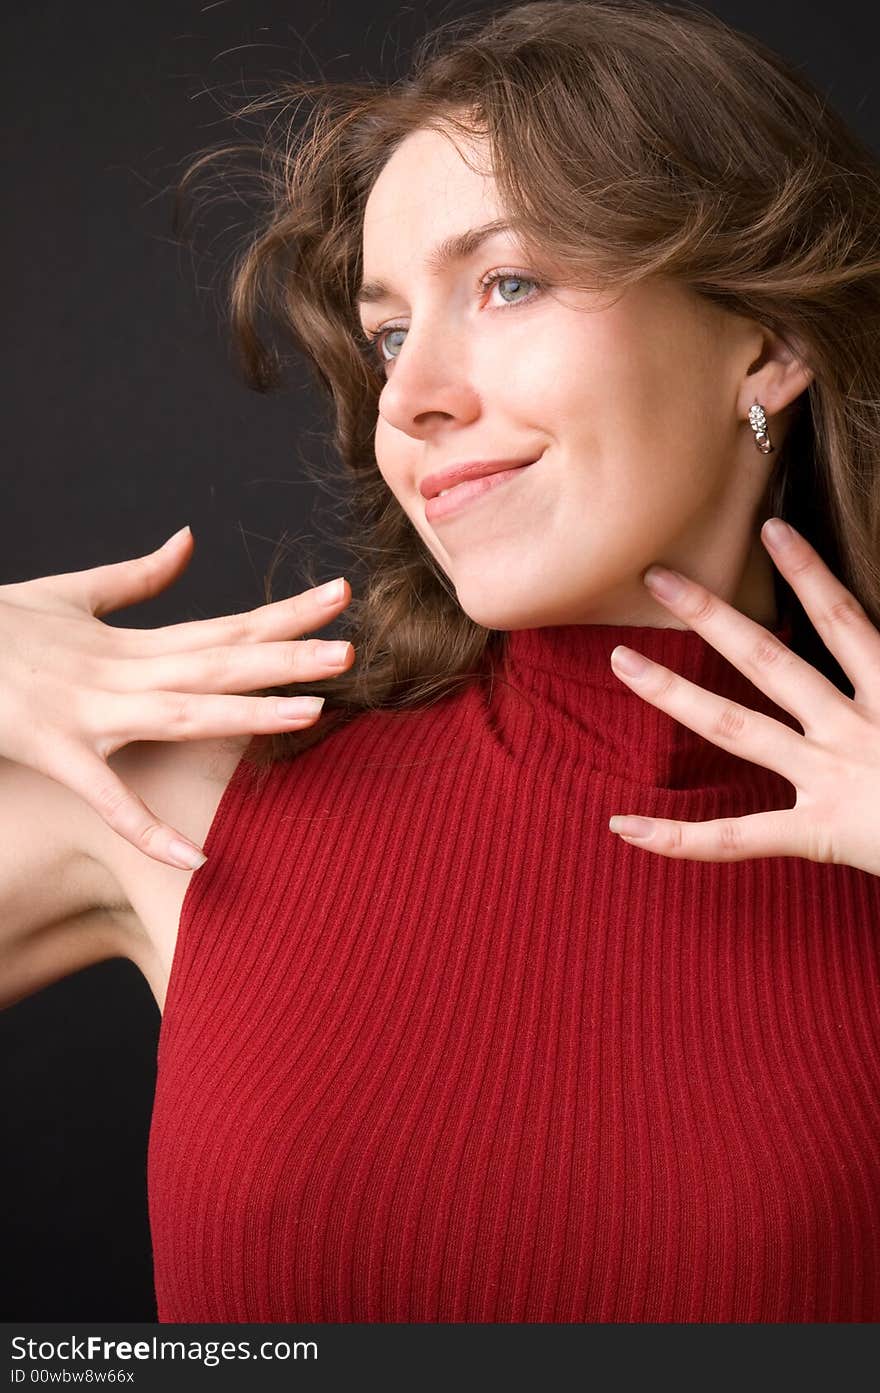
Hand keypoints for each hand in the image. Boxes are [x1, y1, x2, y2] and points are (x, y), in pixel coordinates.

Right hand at [0, 527, 352, 869]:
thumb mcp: (71, 592)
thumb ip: (138, 576)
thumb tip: (188, 541)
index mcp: (131, 642)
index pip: (224, 626)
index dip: (283, 615)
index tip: (339, 598)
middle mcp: (121, 673)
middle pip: (218, 664)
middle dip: (285, 659)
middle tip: (350, 651)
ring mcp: (90, 711)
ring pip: (182, 714)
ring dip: (247, 714)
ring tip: (312, 712)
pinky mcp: (53, 749)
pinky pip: (108, 799)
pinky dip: (149, 830)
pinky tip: (195, 859)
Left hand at [606, 517, 879, 877]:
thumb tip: (875, 645)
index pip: (846, 620)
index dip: (809, 573)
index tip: (771, 529)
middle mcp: (858, 729)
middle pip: (773, 661)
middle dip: (713, 616)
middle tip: (656, 577)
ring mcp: (835, 780)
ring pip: (738, 728)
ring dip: (673, 693)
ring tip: (618, 661)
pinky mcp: (824, 836)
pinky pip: (737, 839)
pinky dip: (679, 837)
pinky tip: (622, 826)